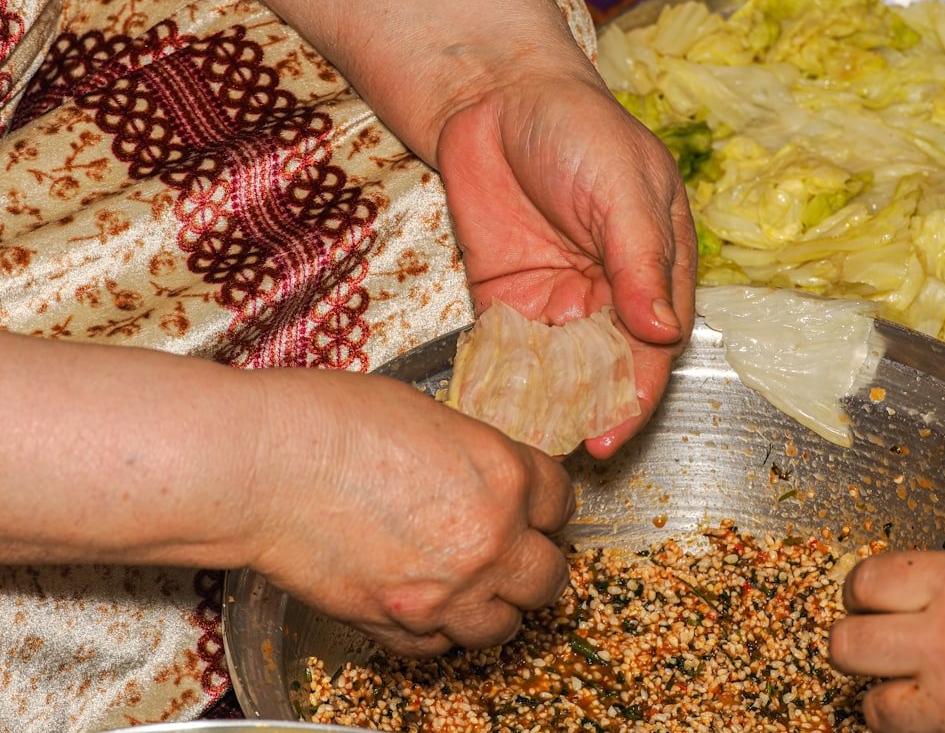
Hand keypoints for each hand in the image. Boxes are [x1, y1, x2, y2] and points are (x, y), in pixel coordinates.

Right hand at [248, 371, 574, 656]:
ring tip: (466, 583)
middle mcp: (487, 542)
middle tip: (507, 549)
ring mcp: (443, 593)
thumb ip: (473, 456)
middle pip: (548, 578)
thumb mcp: (428, 415)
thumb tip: (481, 476)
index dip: (544, 503)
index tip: (530, 506)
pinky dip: (435, 630)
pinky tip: (419, 602)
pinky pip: (437, 648)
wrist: (262, 465)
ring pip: (502, 627)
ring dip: (491, 606)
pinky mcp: (393, 626)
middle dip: (531, 563)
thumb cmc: (330, 421)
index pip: (561, 503)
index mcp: (504, 477)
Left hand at [437, 71, 696, 456]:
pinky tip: (492, 410)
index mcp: (654, 270)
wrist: (494, 99)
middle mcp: (608, 296)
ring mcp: (556, 301)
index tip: (613, 434)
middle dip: (590, 413)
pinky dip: (503, 382)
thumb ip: (641, 261)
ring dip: (547, 407)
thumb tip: (664, 331)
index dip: (637, 393)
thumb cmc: (578, 131)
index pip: (654, 346)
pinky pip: (507, 352)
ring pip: (558, 372)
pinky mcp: (505, 300)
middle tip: (565, 452)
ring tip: (527, 443)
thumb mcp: (623, 188)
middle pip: (606, 370)